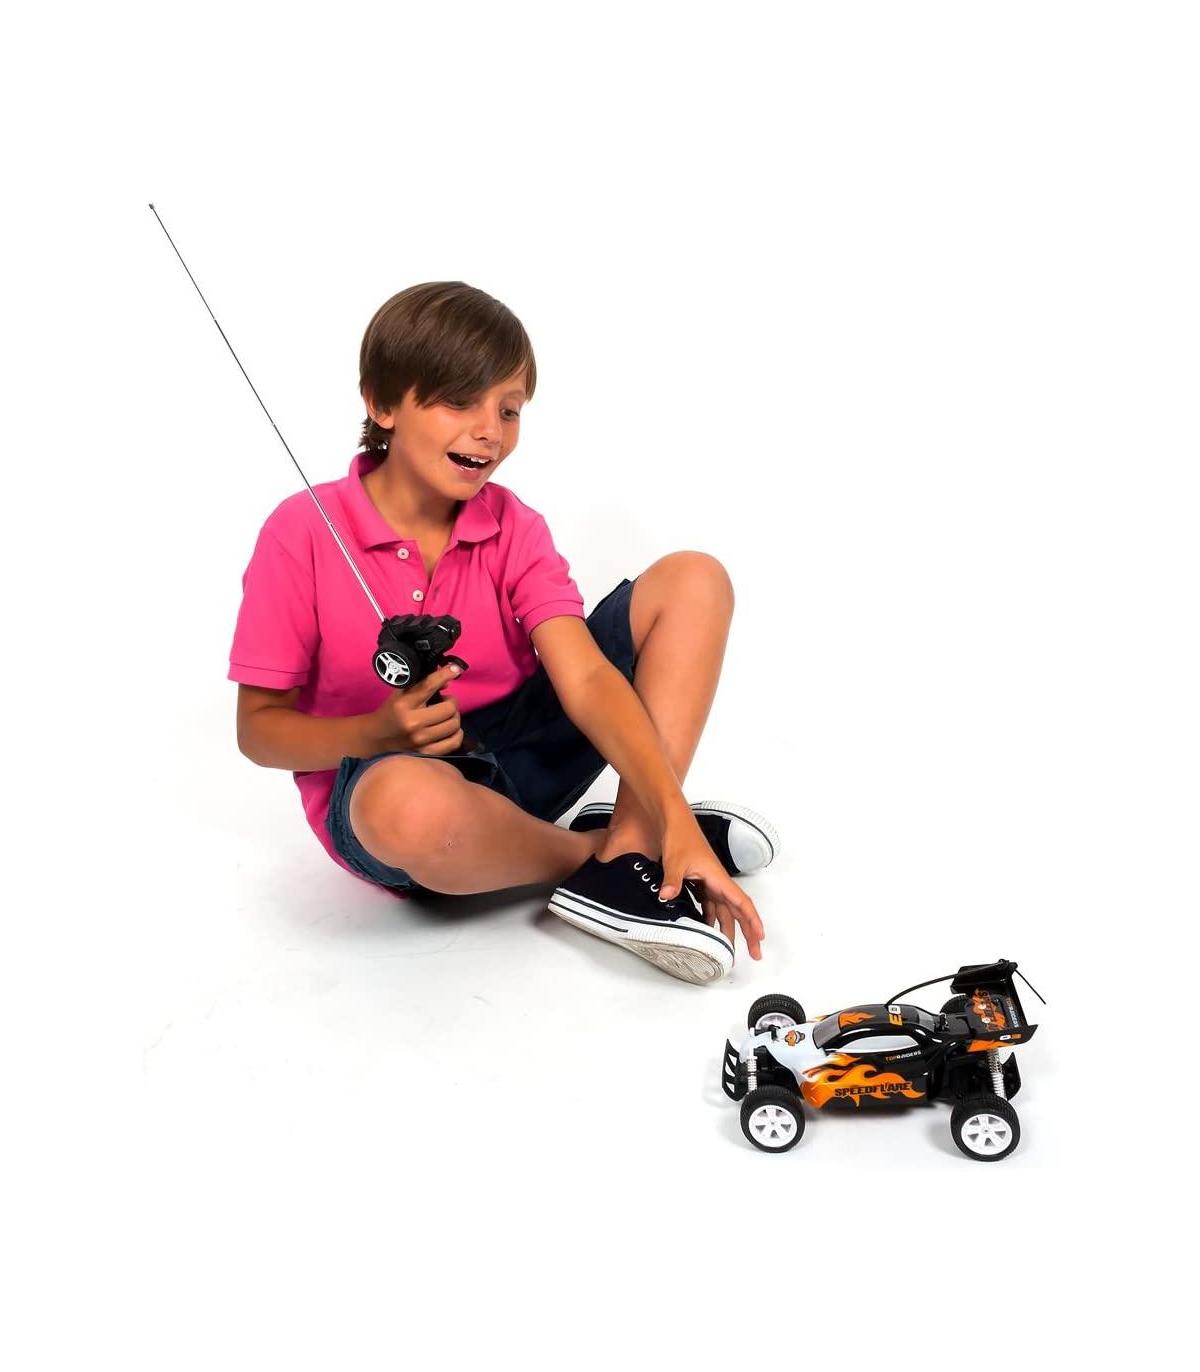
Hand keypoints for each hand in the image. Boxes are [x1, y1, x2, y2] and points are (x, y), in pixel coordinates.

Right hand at [372, 662, 465, 755]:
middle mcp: (412, 723)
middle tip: (444, 701)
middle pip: (449, 708)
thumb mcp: (401, 693)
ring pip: (454, 725)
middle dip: (451, 702)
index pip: (429, 685)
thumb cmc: (391, 712)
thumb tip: (447, 679)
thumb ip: (422, 684)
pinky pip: (454, 742)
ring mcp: (420, 740)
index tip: (455, 668)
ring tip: (445, 715)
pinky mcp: (426, 753)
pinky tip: (450, 729)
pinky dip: (456, 733)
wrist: (377, 737)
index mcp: (404, 704)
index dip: (446, 674)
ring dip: (454, 717)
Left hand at [657, 815, 764, 959]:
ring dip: (727, 928)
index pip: (741, 903)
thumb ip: (673, 880)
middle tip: (755, 953)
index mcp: (718, 878)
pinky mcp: (699, 881)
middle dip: (747, 932)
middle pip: (737, 911)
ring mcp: (709, 882)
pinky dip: (710, 918)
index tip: (760, 938)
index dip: (752, 921)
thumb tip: (666, 896)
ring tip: (727, 949)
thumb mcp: (675, 861)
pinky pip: (709, 904)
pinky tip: (706, 929)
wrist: (674, 822)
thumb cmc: (680, 836)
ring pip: (723, 910)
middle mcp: (717, 882)